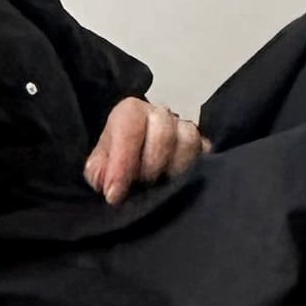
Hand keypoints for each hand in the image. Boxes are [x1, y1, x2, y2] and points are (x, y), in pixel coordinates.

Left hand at [83, 98, 211, 205]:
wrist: (135, 162)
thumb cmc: (116, 161)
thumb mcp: (99, 166)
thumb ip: (99, 172)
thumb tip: (109, 186)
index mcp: (131, 112)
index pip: (130, 126)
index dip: (122, 162)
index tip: (115, 194)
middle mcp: (160, 115)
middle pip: (163, 132)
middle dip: (150, 167)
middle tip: (141, 187)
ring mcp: (185, 128)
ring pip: (189, 142)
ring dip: (174, 170)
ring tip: (161, 188)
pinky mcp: (204, 146)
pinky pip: (207, 156)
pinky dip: (194, 173)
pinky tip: (179, 187)